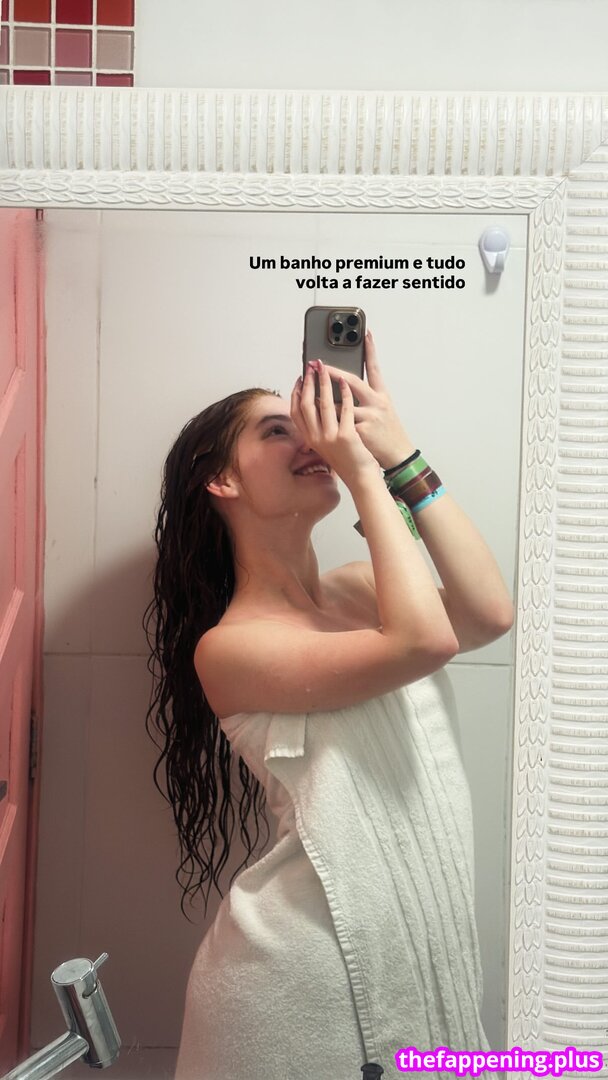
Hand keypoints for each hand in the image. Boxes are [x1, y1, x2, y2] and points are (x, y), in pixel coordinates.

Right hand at [290, 356, 377, 483]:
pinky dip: (344, 393)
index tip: (301, 379)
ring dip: (324, 382)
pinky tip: (345, 383)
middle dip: (309, 382)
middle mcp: (316, 438)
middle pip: (306, 404)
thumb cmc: (347, 460)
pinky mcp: (346, 436)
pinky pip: (343, 408)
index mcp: (310, 439)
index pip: (296, 412)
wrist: (361, 477)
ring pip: (322, 403)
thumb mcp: (326, 446)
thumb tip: (316, 405)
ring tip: (326, 369)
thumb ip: (319, 429)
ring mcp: (330, 437)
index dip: (296, 393)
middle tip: (312, 367)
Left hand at [315, 330, 415, 470]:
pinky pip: (339, 424)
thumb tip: (343, 385)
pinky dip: (328, 422)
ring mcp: (369, 417)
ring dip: (323, 401)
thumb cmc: (385, 432)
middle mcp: (377, 402)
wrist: (397, 455)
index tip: (366, 333)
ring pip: (340, 405)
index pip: (375, 368)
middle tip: (318, 365)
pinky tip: (319, 420)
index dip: (371, 350)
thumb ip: (365, 397)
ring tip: (309, 394)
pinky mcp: (361, 431)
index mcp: (381, 395)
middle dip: (333, 373)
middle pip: (353, 382)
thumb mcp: (381, 410)